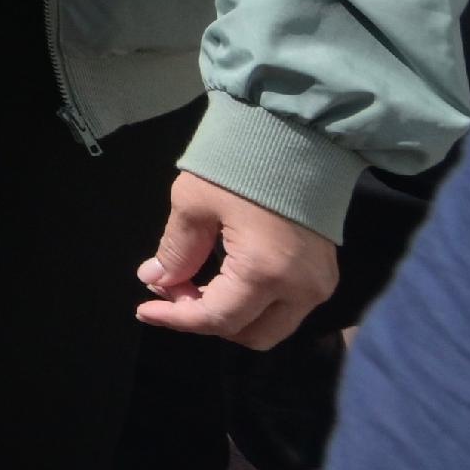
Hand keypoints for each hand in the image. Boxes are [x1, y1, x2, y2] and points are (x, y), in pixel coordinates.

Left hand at [137, 174, 338, 347]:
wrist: (297, 135)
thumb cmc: (241, 164)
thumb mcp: (193, 203)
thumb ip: (175, 250)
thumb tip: (155, 280)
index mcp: (265, 273)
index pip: (217, 318)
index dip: (177, 319)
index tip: (144, 310)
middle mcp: (301, 291)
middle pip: (250, 335)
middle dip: (206, 321)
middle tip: (171, 291)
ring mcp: (319, 286)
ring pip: (271, 327)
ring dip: (230, 316)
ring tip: (192, 285)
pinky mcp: (325, 275)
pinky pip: (286, 309)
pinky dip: (252, 305)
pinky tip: (222, 280)